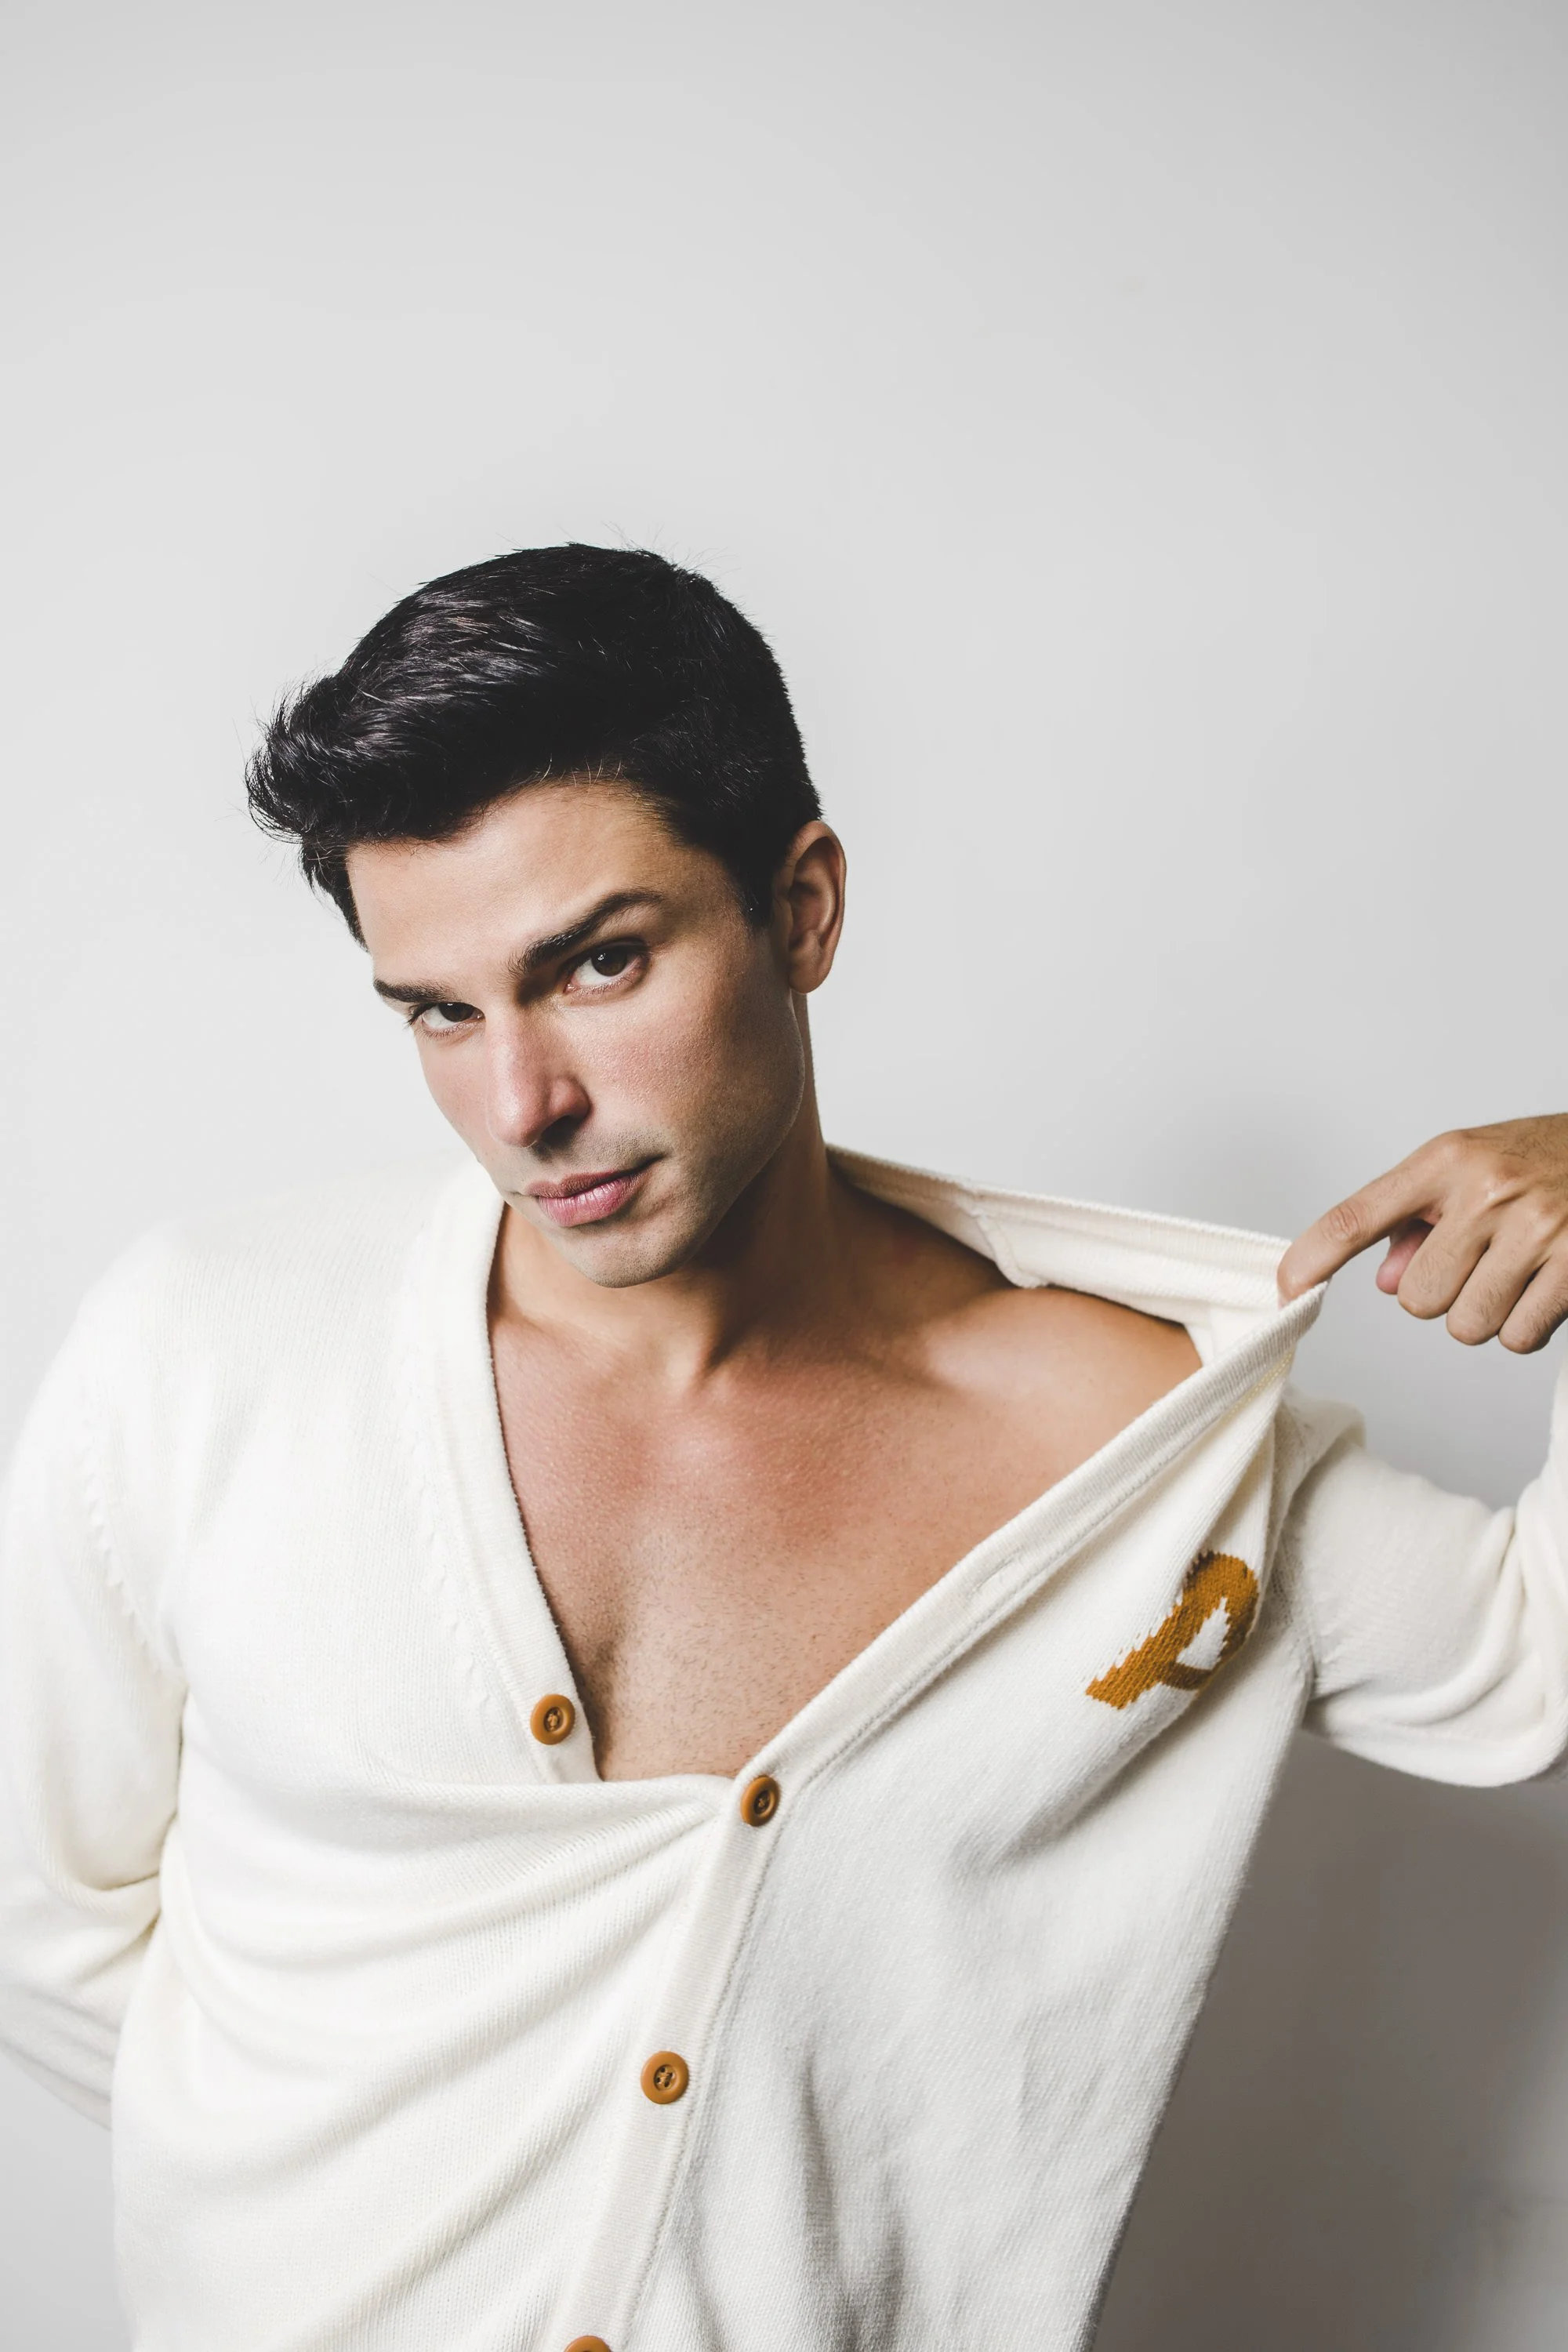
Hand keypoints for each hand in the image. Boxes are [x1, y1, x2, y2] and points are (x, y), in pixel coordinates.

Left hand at [1278, 1114, 1567, 1353]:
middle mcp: (1486, 1190)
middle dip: (1443, 1294)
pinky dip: (1529, 1327)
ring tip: (1518, 1273)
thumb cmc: (1547, 1160)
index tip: (1285, 1289)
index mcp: (1448, 1160)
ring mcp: (1536, 1228)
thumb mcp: (1475, 1168)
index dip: (1313, 1257)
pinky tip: (1548, 1287)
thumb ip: (1419, 1221)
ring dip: (1488, 1314)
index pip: (1359, 1215)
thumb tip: (1382, 1281)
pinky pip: (1519, 1335)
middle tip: (1482, 1261)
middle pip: (1415, 1298)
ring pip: (1466, 1325)